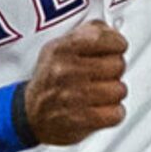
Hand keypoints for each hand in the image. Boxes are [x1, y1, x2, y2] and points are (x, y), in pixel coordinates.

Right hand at [20, 20, 127, 145]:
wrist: (30, 116)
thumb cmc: (50, 81)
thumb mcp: (58, 49)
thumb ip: (87, 34)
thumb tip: (112, 31)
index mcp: (60, 50)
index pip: (102, 38)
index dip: (116, 44)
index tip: (116, 49)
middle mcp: (65, 71)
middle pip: (117, 64)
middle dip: (114, 71)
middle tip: (102, 76)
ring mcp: (73, 97)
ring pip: (119, 90)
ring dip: (114, 94)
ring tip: (100, 94)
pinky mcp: (81, 120)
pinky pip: (116, 113)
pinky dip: (113, 113)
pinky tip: (101, 110)